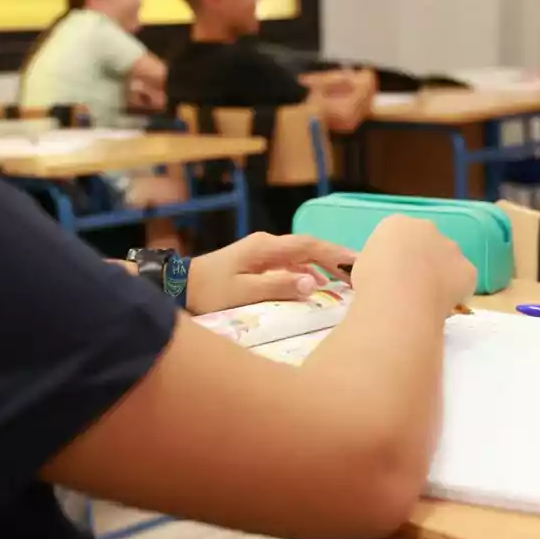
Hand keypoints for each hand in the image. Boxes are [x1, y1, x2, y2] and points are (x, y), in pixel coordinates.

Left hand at [187, 233, 356, 313]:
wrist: (178, 286)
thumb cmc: (208, 291)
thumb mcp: (243, 292)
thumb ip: (279, 286)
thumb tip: (313, 283)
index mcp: (265, 247)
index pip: (310, 246)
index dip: (336, 254)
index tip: (359, 262)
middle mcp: (266, 245)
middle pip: (309, 248)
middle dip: (336, 258)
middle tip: (361, 273)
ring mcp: (262, 253)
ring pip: (302, 256)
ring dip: (324, 266)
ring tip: (347, 280)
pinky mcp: (257, 264)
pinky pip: (291, 264)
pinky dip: (309, 272)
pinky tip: (317, 285)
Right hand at [350, 216, 476, 315]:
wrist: (399, 300)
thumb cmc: (371, 283)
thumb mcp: (362, 266)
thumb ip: (377, 262)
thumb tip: (382, 273)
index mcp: (396, 224)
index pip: (399, 236)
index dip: (396, 257)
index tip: (390, 275)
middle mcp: (426, 228)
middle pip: (426, 242)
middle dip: (422, 260)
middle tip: (409, 286)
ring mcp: (450, 247)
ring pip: (447, 259)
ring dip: (440, 273)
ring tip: (425, 299)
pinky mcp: (468, 269)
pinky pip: (462, 279)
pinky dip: (455, 290)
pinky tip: (441, 305)